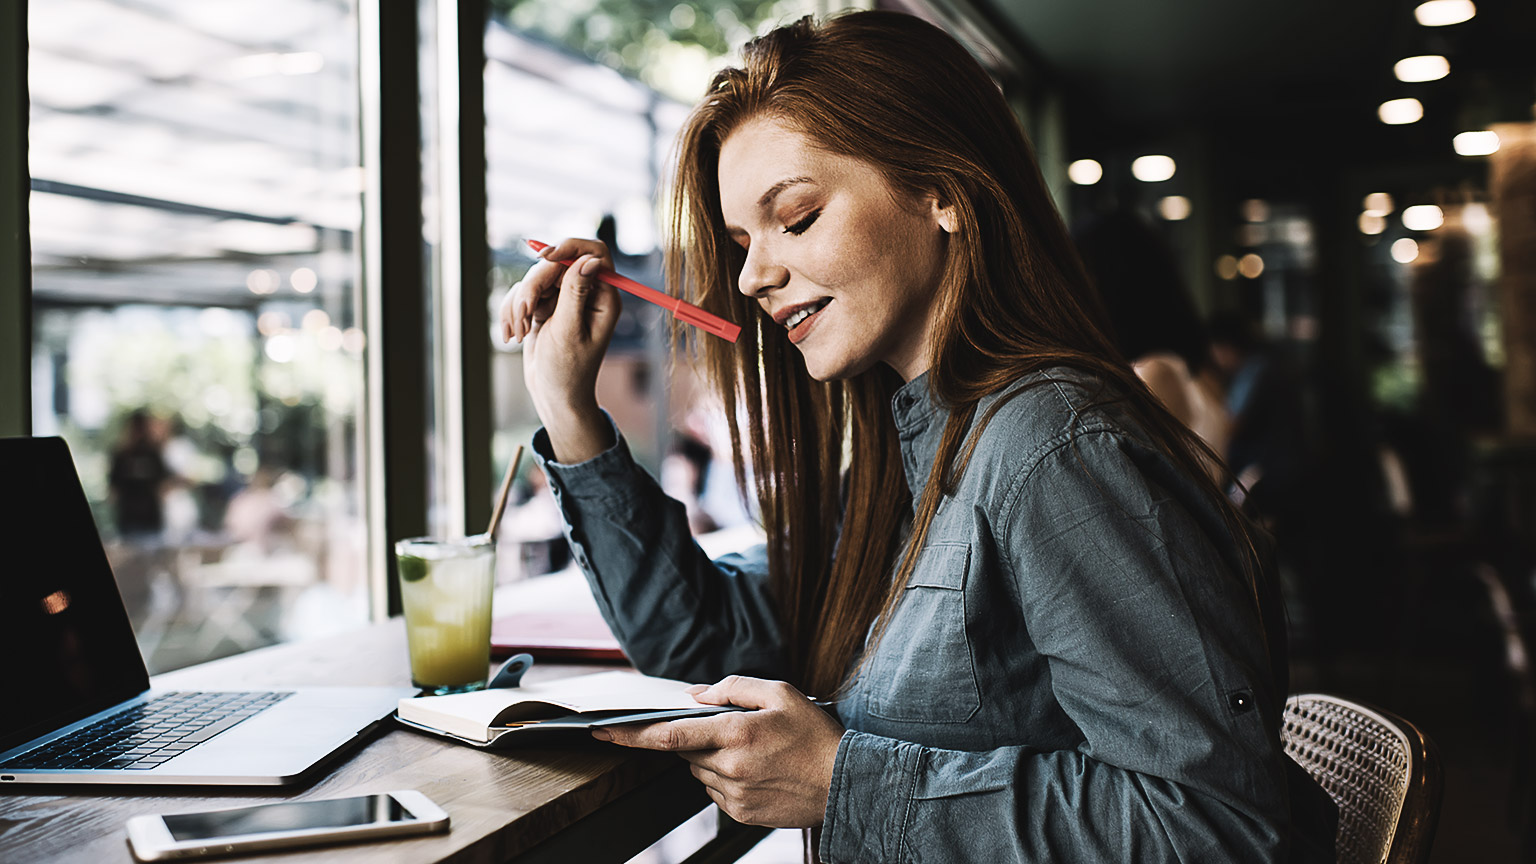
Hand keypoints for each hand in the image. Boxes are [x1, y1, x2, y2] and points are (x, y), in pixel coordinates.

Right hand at [497, 237, 619, 462]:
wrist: (551, 395)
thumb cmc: (566, 370)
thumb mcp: (569, 331)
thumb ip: (575, 292)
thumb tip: (589, 259)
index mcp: (604, 298)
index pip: (594, 253)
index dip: (569, 247)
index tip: (544, 257)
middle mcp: (586, 294)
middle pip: (555, 263)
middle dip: (534, 287)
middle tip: (527, 314)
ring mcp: (563, 299)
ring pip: (534, 278)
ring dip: (519, 304)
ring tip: (521, 333)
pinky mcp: (543, 306)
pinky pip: (521, 293)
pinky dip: (513, 311)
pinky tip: (514, 335)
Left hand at [592, 676, 844, 827]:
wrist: (846, 784)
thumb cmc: (815, 735)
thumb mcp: (781, 693)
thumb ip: (735, 688)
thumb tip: (697, 695)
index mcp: (736, 733)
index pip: (670, 734)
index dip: (632, 733)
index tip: (604, 730)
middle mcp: (729, 766)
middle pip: (686, 750)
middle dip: (696, 737)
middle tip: (730, 729)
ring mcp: (733, 794)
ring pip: (699, 770)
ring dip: (712, 756)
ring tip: (754, 750)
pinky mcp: (740, 814)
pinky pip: (715, 790)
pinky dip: (725, 776)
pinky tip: (757, 770)